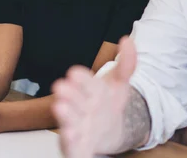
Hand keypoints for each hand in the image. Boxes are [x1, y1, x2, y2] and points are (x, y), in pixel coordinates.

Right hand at [52, 36, 139, 156]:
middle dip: (68, 94)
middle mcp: (80, 107)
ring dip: (64, 115)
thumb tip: (127, 40)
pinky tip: (71, 136)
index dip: (80, 78)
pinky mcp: (78, 146)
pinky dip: (70, 143)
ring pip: (69, 121)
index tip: (74, 73)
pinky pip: (73, 147)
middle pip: (73, 100)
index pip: (84, 81)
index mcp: (89, 89)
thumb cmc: (108, 104)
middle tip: (61, 87)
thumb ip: (126, 63)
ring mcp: (77, 127)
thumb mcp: (120, 84)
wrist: (109, 131)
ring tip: (59, 107)